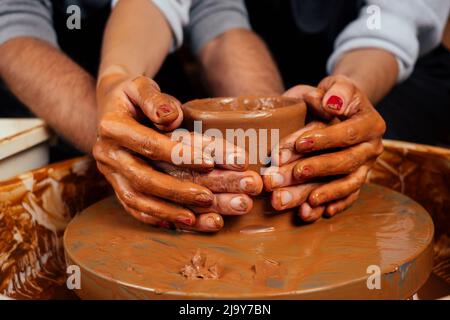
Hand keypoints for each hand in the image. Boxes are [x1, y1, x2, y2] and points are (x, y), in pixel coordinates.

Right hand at [94, 73, 261, 231]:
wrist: (112, 106)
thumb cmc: (133, 95)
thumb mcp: (141, 86)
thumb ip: (155, 99)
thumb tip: (171, 118)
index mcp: (112, 126)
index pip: (148, 145)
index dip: (179, 154)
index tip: (209, 162)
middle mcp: (107, 154)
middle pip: (143, 179)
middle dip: (177, 191)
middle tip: (209, 197)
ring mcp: (110, 174)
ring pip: (137, 200)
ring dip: (169, 212)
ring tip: (198, 219)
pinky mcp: (116, 185)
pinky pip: (134, 208)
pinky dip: (157, 218)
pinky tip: (182, 224)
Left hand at [264, 75, 384, 221]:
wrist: (338, 110)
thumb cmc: (331, 96)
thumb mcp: (334, 84)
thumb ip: (336, 90)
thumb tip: (332, 102)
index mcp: (370, 123)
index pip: (347, 134)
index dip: (324, 140)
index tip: (299, 144)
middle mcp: (372, 149)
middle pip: (346, 163)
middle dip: (317, 170)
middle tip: (290, 175)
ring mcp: (365, 168)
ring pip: (346, 185)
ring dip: (322, 195)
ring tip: (301, 204)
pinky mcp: (355, 182)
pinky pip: (346, 199)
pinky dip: (330, 206)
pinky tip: (310, 213)